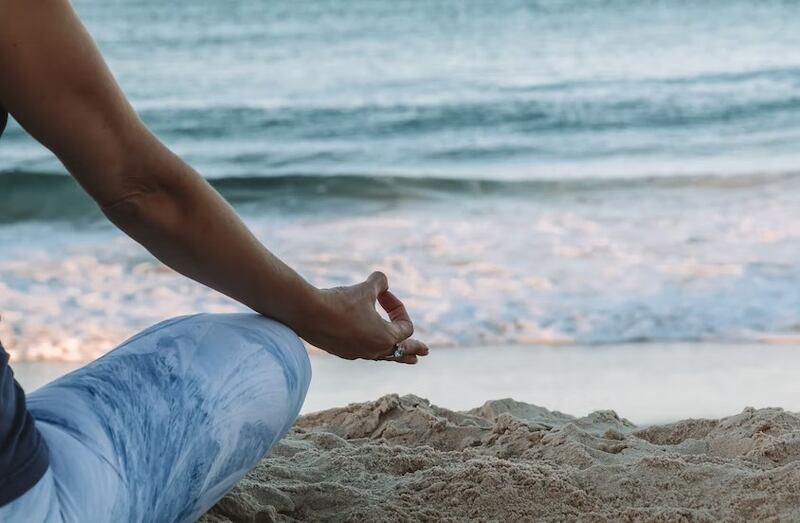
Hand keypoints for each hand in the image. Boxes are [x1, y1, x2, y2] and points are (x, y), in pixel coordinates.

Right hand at [297, 272, 428, 363]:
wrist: (308, 313)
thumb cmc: (340, 302)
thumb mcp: (365, 288)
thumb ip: (379, 283)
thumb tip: (383, 281)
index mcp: (385, 338)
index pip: (405, 326)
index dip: (398, 307)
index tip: (384, 294)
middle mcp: (374, 351)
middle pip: (400, 351)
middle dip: (413, 349)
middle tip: (424, 353)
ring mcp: (357, 353)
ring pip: (382, 356)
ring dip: (395, 354)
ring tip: (408, 359)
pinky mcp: (342, 352)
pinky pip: (363, 352)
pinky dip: (371, 347)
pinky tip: (370, 347)